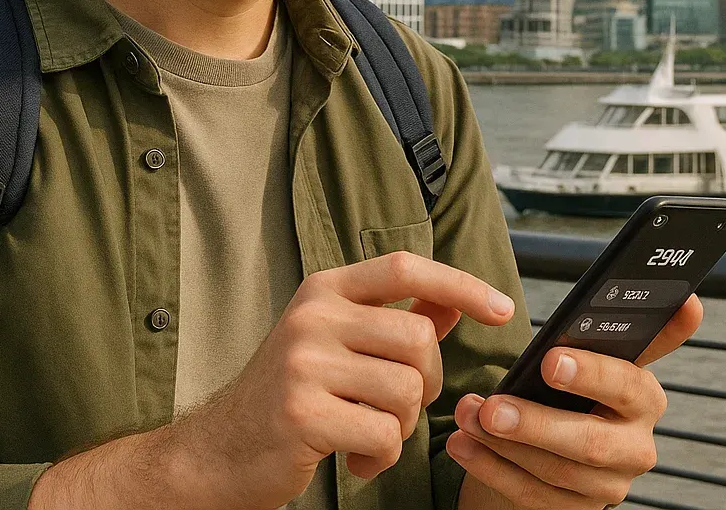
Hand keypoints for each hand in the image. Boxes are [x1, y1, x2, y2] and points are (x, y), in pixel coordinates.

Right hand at [173, 251, 517, 508]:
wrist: (221, 449)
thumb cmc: (289, 395)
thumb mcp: (337, 344)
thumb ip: (394, 320)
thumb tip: (454, 303)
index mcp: (323, 290)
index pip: (404, 267)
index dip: (461, 284)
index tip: (504, 309)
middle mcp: (312, 316)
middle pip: (417, 338)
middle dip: (425, 383)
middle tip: (397, 407)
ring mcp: (303, 363)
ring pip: (405, 390)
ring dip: (399, 426)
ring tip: (366, 433)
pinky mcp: (301, 413)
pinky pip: (382, 435)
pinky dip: (380, 458)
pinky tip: (354, 458)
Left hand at [448, 295, 703, 508]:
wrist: (548, 445)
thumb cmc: (565, 390)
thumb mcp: (580, 357)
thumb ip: (599, 331)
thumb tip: (659, 293)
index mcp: (643, 396)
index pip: (628, 381)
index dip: (593, 371)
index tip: (550, 359)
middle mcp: (636, 444)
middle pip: (591, 440)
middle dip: (536, 422)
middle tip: (492, 405)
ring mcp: (610, 484)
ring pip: (557, 470)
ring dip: (503, 444)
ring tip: (466, 416)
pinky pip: (533, 494)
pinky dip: (492, 468)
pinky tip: (463, 444)